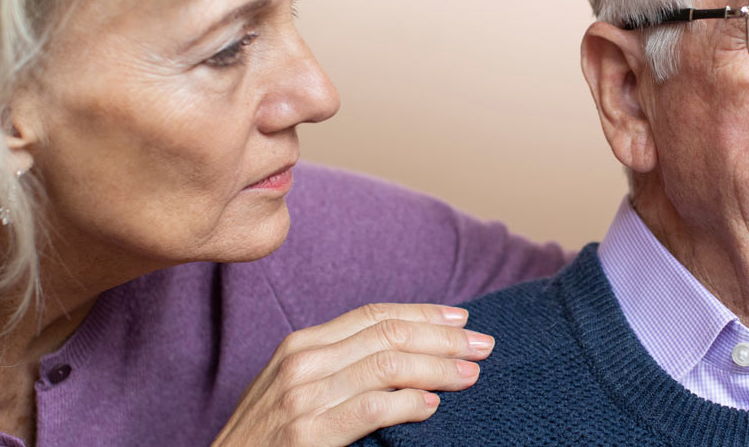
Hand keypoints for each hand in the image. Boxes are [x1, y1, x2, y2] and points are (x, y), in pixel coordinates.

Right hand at [211, 303, 493, 445]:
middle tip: (484, 345)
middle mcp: (301, 360)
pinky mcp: (307, 433)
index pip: (373, 315)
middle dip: (443, 338)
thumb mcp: (295, 390)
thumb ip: (338, 368)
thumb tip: (399, 355)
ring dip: (438, 367)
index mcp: (300, 344)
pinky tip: (432, 406)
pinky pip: (372, 408)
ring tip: (471, 375)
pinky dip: (408, 404)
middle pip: (387, 334)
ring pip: (388, 365)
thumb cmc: (265, 442)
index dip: (422, 314)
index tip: (461, 319)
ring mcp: (301, 396)